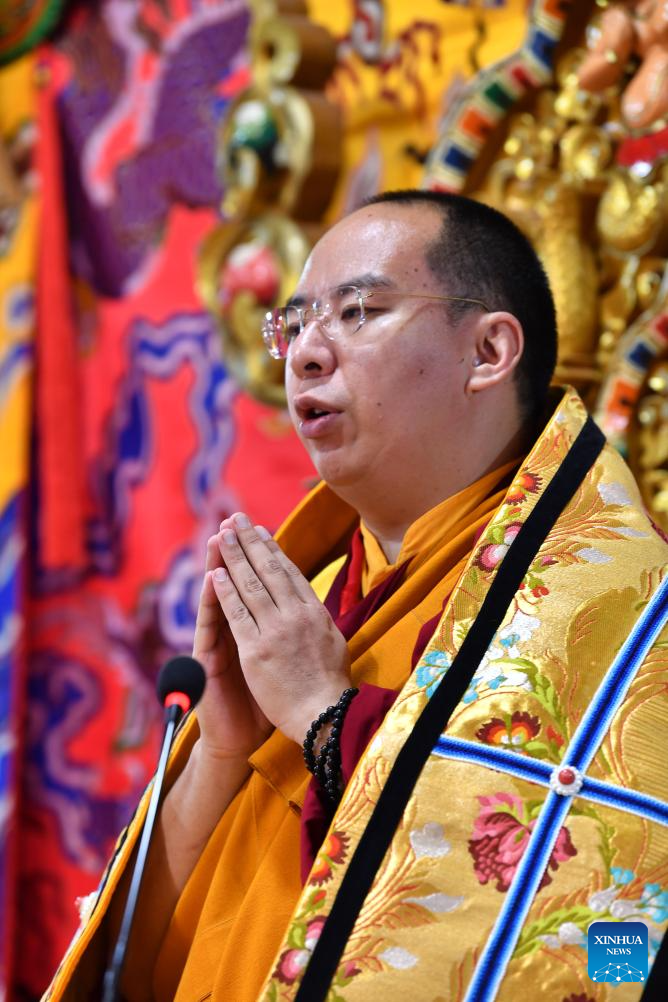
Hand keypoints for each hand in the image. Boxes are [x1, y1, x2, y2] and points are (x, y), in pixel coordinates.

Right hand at [192, 532, 272, 760]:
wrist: (242, 739)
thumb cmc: (265, 703)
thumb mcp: (281, 663)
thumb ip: (285, 636)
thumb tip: (306, 609)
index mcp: (255, 629)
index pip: (257, 586)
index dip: (260, 558)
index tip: (264, 528)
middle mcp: (234, 631)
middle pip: (236, 583)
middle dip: (237, 550)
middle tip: (236, 520)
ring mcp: (219, 643)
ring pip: (218, 597)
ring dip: (218, 565)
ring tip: (219, 538)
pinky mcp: (207, 660)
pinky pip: (210, 625)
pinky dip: (212, 600)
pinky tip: (212, 578)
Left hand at [211, 513, 351, 743]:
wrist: (324, 717)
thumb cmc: (329, 687)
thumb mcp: (334, 644)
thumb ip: (320, 622)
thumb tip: (315, 605)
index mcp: (315, 613)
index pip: (290, 573)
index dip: (273, 550)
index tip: (261, 531)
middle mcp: (297, 616)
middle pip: (269, 570)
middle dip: (250, 542)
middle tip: (236, 519)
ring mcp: (276, 631)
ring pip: (250, 585)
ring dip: (233, 557)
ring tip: (220, 536)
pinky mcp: (256, 651)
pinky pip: (237, 615)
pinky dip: (225, 592)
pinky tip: (215, 574)